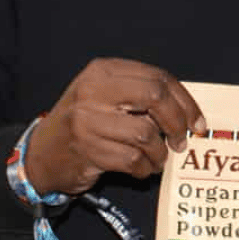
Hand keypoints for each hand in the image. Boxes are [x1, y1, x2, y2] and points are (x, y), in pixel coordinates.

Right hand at [24, 58, 206, 195]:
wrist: (42, 154)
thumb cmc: (85, 124)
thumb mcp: (108, 97)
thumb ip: (142, 96)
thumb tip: (188, 113)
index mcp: (104, 71)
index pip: (158, 78)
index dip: (185, 101)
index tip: (197, 122)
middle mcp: (94, 90)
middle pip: (156, 97)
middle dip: (177, 122)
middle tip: (181, 141)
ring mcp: (87, 120)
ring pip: (146, 133)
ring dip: (159, 152)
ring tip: (157, 158)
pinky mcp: (86, 149)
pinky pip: (132, 159)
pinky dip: (144, 168)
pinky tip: (141, 168)